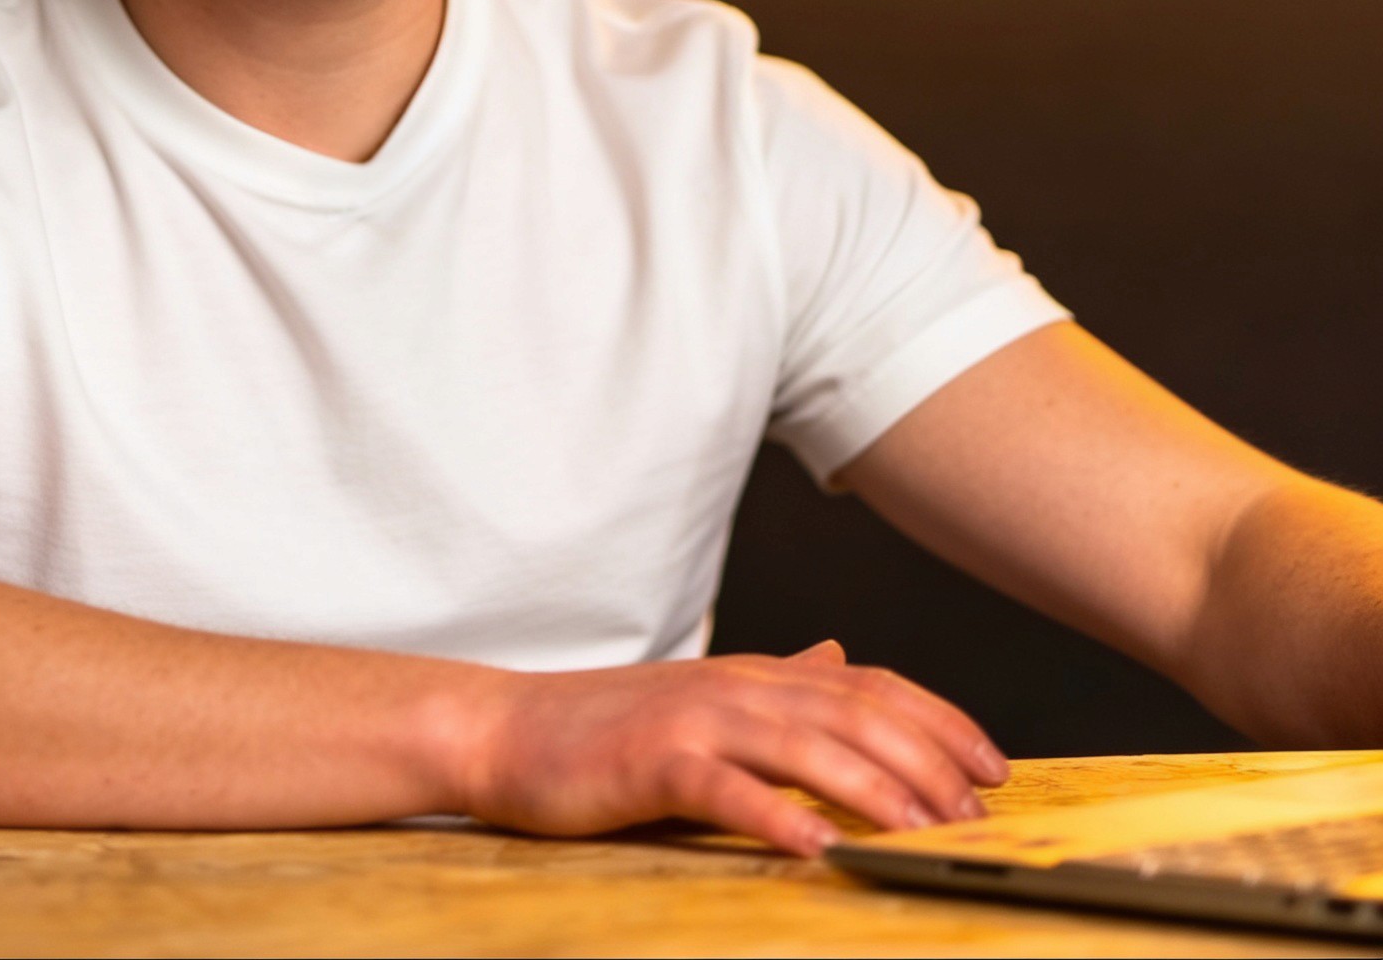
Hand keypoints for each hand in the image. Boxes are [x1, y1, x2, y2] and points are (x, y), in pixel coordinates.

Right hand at [460, 640, 1009, 855]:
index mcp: (754, 676)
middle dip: (927, 762)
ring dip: (876, 791)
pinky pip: (726, 787)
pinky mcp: (653, 762)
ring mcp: (694, 720)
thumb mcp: (706, 696)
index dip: (938, 719)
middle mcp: (736, 688)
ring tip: (926, 835)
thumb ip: (779, 685)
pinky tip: (817, 847)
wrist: (509, 729)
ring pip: (806, 746)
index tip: (995, 766)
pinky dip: (777, 815)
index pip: (867, 685)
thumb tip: (841, 657)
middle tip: (975, 816)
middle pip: (853, 712)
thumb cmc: (608, 726)